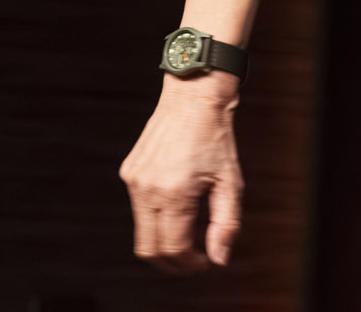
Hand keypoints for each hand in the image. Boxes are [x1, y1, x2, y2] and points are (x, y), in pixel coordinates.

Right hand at [119, 73, 243, 273]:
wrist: (193, 97)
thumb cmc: (216, 137)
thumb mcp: (231, 181)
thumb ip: (226, 223)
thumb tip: (218, 259)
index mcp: (174, 193)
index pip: (173, 249)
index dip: (190, 264)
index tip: (205, 261)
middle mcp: (148, 189)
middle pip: (150, 249)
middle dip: (173, 262)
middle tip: (195, 258)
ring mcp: (135, 180)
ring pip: (142, 231)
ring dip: (164, 240)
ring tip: (189, 230)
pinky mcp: (129, 172)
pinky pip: (139, 209)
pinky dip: (156, 218)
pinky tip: (178, 205)